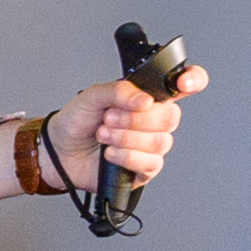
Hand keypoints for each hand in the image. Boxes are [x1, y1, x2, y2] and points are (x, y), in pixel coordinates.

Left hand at [51, 58, 206, 193]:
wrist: (58, 152)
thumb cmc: (76, 121)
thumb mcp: (92, 96)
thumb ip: (119, 91)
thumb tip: (145, 100)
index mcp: (147, 98)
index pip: (184, 85)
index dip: (193, 80)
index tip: (184, 83)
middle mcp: (153, 121)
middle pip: (171, 117)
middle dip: (136, 118)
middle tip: (109, 118)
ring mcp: (150, 146)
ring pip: (160, 142)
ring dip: (126, 138)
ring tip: (104, 135)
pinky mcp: (143, 170)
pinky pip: (150, 163)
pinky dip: (126, 157)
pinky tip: (109, 154)